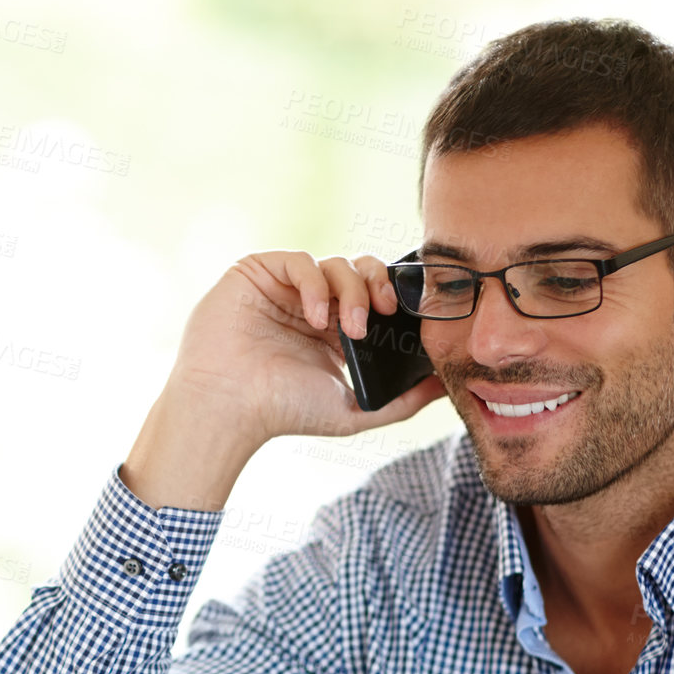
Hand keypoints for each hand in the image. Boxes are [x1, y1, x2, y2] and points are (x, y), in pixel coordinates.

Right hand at [119, 252, 446, 510]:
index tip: (407, 316)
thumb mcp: (354, 409)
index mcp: (333, 329)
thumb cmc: (283, 412)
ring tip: (349, 329)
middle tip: (386, 311)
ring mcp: (284, 286)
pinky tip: (317, 317)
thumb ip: (401, 401)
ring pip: (335, 264)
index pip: (373, 295)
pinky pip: (301, 261)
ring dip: (352, 291)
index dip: (394, 297)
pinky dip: (317, 284)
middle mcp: (311, 303)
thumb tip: (444, 389)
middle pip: (360, 271)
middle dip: (379, 285)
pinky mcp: (258, 272)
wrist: (230, 408)